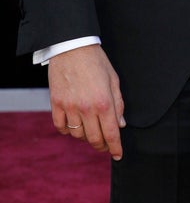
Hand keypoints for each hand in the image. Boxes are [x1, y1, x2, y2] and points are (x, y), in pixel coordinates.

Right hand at [48, 44, 125, 158]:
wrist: (72, 47)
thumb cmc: (96, 62)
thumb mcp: (114, 81)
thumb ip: (118, 104)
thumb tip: (120, 125)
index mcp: (104, 102)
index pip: (111, 133)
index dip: (115, 147)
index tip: (118, 155)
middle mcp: (87, 108)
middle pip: (94, 138)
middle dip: (102, 146)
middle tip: (106, 146)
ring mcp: (70, 107)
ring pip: (77, 135)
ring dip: (85, 137)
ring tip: (90, 130)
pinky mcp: (56, 104)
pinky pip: (61, 127)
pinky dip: (68, 131)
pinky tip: (74, 126)